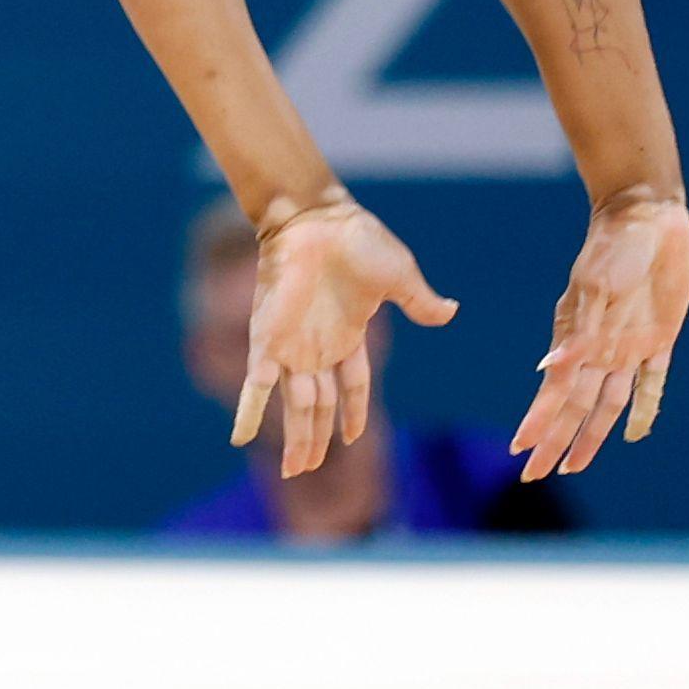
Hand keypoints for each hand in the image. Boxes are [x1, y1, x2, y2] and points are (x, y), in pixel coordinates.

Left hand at [233, 194, 458, 478]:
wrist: (318, 218)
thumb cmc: (358, 241)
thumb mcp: (398, 277)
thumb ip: (419, 302)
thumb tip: (451, 313)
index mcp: (348, 335)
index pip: (352, 386)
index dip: (353, 413)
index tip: (352, 440)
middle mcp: (318, 347)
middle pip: (320, 407)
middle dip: (316, 440)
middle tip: (308, 471)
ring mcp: (292, 346)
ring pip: (296, 406)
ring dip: (295, 439)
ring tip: (293, 471)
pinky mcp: (268, 339)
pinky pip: (256, 385)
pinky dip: (249, 412)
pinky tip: (238, 438)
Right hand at [511, 187, 688, 481]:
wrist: (646, 215)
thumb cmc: (614, 245)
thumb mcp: (595, 285)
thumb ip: (579, 331)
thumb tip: (548, 370)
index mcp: (580, 337)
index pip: (555, 392)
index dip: (539, 423)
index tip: (520, 452)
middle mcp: (600, 348)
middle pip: (576, 407)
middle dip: (556, 440)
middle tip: (534, 474)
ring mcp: (630, 346)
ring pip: (607, 403)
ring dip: (592, 435)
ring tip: (574, 464)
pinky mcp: (659, 338)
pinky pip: (651, 383)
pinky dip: (643, 408)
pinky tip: (636, 431)